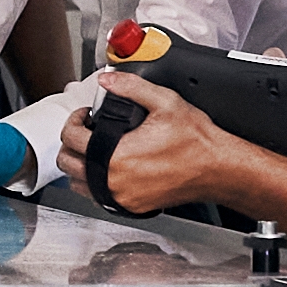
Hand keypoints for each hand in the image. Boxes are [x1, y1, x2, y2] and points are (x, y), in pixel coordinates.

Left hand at [77, 83, 235, 213]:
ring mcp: (123, 197)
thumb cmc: (197, 141)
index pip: (71, 139)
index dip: (73, 121)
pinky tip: (108, 166)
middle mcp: (115, 182)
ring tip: (94, 148)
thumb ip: (131, 87)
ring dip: (80, 165)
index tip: (84, 115)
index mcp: (117, 156)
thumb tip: (107, 80)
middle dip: (70, 143)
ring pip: (79, 185)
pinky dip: (95, 182)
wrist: (218, 168)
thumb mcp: (165, 102)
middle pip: (68, 165)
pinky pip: (100, 196)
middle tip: (85, 130)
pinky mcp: (132, 207)